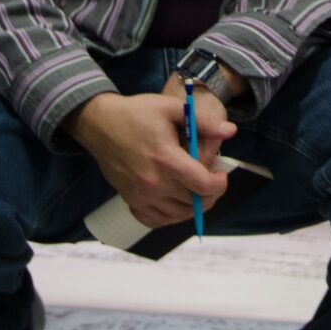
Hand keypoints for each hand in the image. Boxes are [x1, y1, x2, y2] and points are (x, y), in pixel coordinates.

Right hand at [65, 90, 235, 228]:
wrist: (100, 123)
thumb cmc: (136, 113)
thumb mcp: (171, 108)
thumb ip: (204, 122)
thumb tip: (230, 131)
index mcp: (166, 159)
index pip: (203, 185)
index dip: (219, 183)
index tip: (221, 174)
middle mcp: (153, 182)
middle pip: (193, 202)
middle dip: (210, 194)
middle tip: (212, 180)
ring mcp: (140, 195)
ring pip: (177, 214)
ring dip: (193, 206)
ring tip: (197, 190)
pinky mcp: (130, 200)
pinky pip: (156, 221)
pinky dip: (170, 216)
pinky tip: (176, 202)